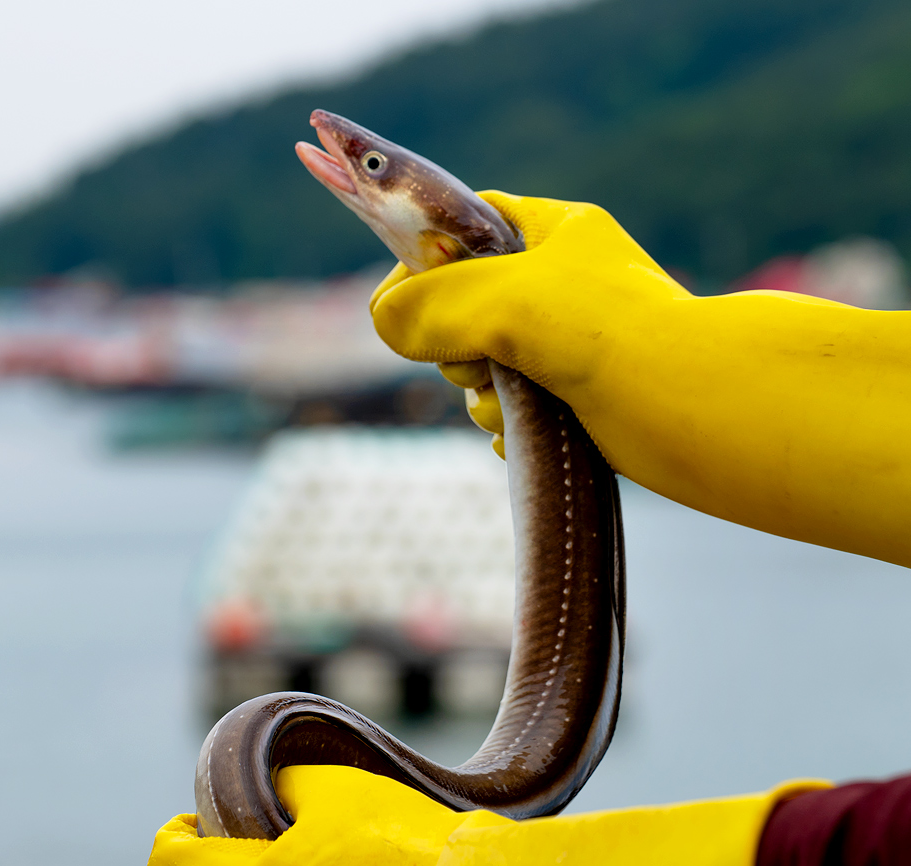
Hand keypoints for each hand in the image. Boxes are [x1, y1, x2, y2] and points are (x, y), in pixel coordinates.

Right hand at [371, 192, 910, 566]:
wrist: (688, 409)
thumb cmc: (600, 333)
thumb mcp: (494, 300)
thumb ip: (422, 304)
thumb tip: (386, 323)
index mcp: (555, 234)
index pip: (469, 224)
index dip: (426, 256)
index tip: (405, 296)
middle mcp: (563, 286)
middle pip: (463, 306)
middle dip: (455, 343)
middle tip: (477, 359)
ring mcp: (570, 346)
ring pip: (481, 367)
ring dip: (478, 393)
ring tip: (510, 402)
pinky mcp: (576, 400)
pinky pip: (509, 409)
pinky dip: (507, 424)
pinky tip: (528, 431)